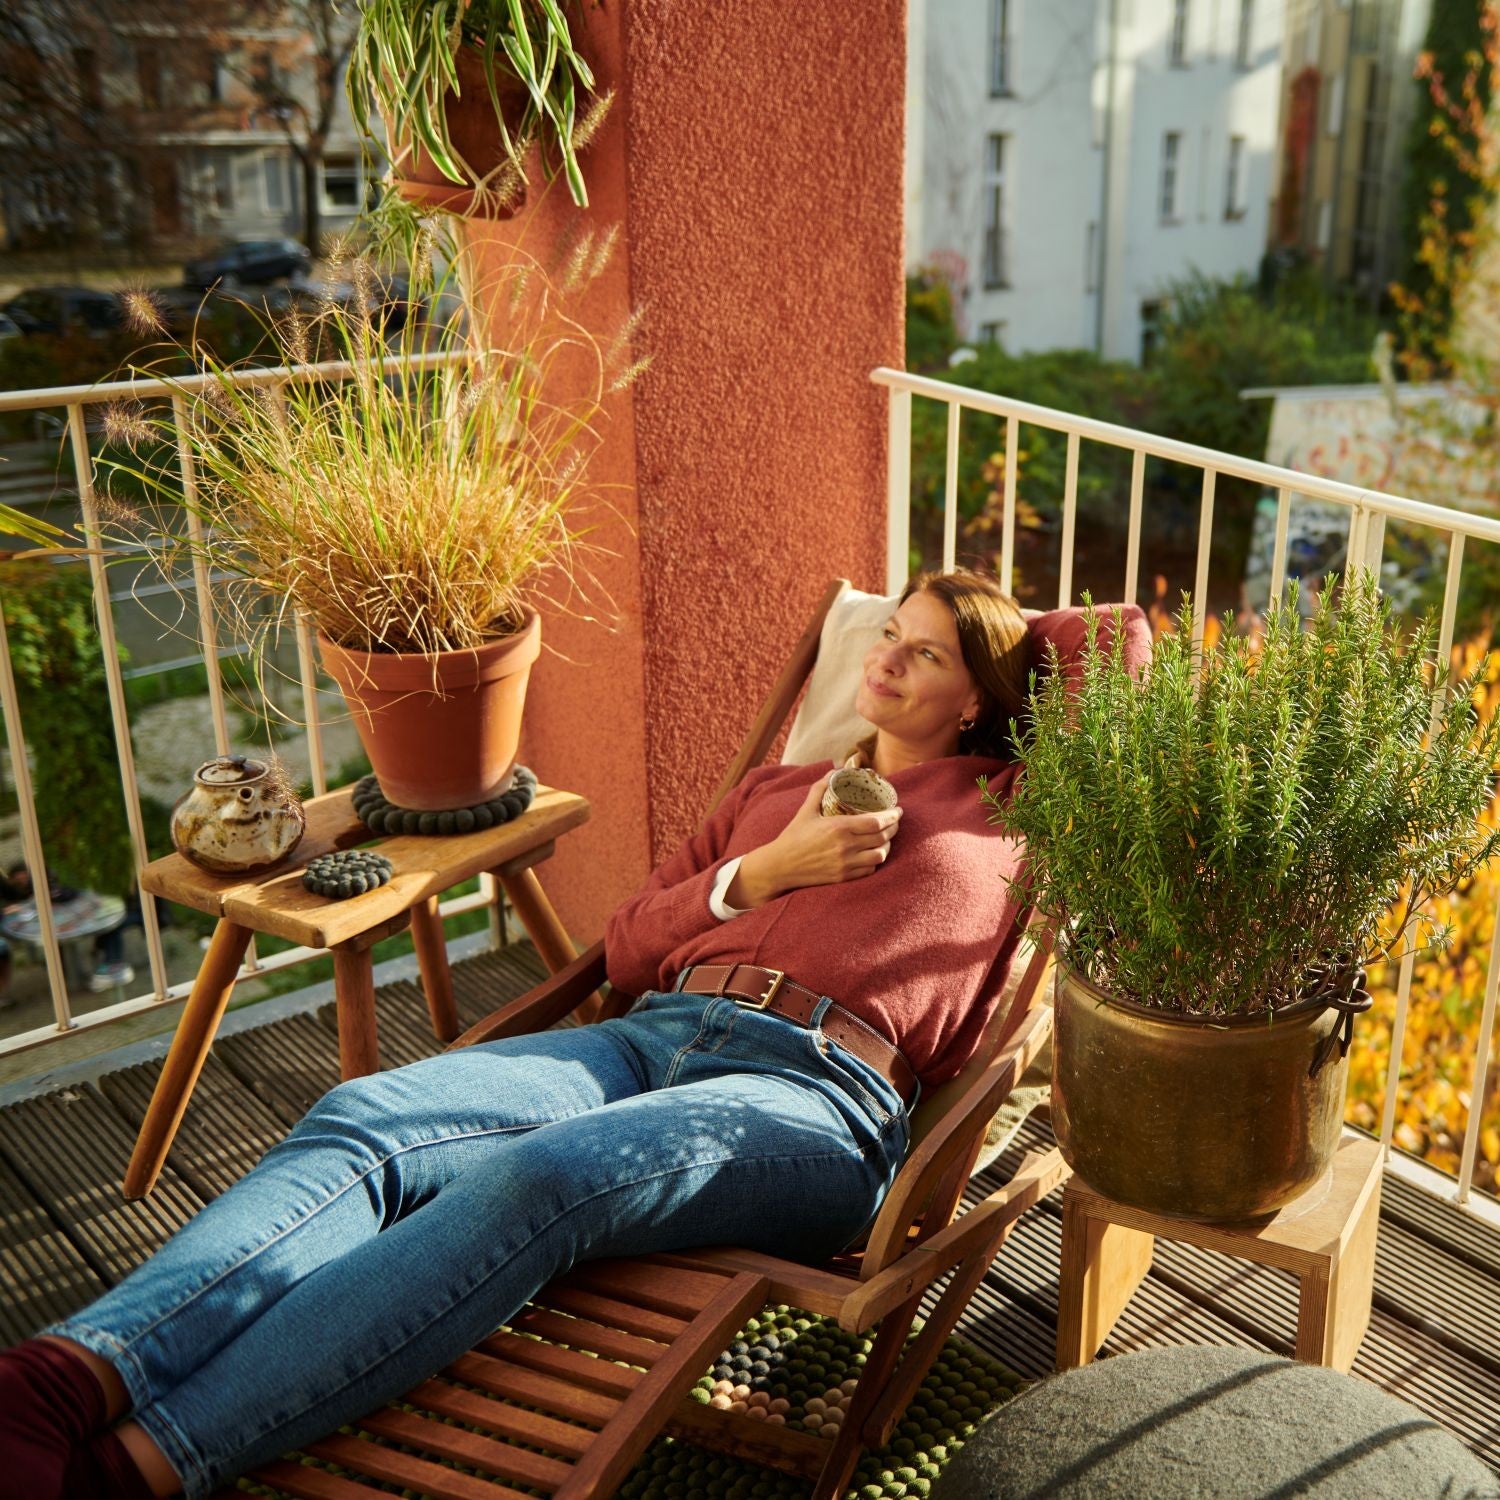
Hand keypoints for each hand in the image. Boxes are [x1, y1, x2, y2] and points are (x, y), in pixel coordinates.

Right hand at [727, 774, 900, 907]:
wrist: (780, 866)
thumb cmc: (793, 836)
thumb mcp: (806, 810)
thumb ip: (821, 788)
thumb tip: (834, 770)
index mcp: (839, 827)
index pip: (876, 822)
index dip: (892, 816)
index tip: (898, 810)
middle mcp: (845, 847)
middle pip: (882, 837)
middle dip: (894, 828)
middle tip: (895, 821)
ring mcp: (846, 864)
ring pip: (880, 855)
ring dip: (887, 845)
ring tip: (886, 838)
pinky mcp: (844, 877)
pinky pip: (870, 869)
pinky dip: (876, 861)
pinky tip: (874, 853)